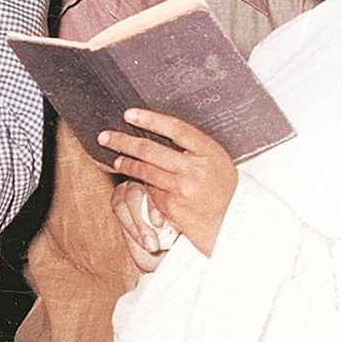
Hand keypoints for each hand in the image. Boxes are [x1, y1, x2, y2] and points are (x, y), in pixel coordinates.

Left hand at [99, 108, 236, 255]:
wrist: (236, 227)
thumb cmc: (226, 191)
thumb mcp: (217, 162)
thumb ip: (193, 149)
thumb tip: (158, 133)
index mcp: (210, 153)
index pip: (175, 129)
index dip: (151, 119)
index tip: (130, 114)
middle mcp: (195, 170)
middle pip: (151, 150)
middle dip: (123, 142)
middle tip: (105, 136)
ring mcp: (183, 190)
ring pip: (145, 171)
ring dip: (126, 163)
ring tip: (116, 159)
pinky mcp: (173, 209)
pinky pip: (151, 192)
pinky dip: (145, 186)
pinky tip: (142, 184)